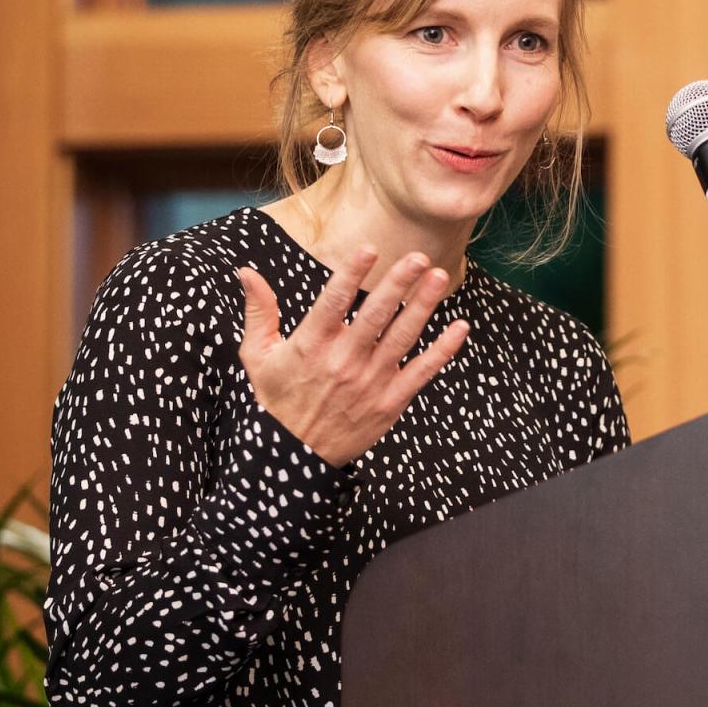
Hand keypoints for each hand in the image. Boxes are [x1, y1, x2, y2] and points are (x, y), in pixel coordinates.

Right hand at [236, 249, 468, 465]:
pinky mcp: (391, 401)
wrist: (292, 456)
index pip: (334, 302)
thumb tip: (246, 272)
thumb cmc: (276, 399)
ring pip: (402, 337)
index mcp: (311, 345)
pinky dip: (444, 350)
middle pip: (376, 315)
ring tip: (439, 278)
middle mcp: (343, 361)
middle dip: (399, 283)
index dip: (351, 274)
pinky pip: (422, 372)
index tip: (369, 249)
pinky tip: (460, 327)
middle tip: (418, 257)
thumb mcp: (257, 356)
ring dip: (423, 306)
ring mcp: (370, 382)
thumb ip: (259, 311)